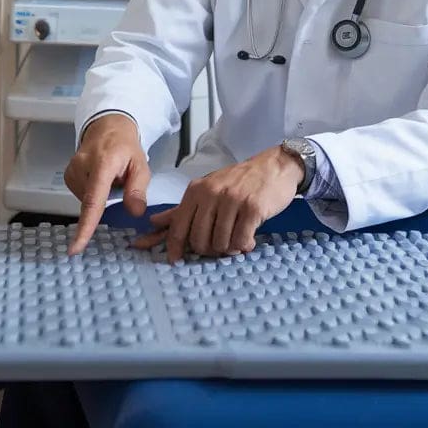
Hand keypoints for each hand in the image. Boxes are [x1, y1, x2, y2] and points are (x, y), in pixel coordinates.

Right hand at [65, 114, 149, 254]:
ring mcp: (71, 170)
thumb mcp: (141, 165)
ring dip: (101, 197)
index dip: (86, 226)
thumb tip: (135, 213)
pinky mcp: (67, 176)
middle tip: (121, 182)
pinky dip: (93, 193)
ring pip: (87, 201)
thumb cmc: (125, 147)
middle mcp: (81, 166)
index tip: (76, 247)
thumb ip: (138, 189)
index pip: (93, 200)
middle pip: (93, 202)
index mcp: (102, 164)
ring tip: (110, 178)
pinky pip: (82, 196)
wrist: (108, 127)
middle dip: (109, 200)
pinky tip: (100, 180)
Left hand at [131, 145, 303, 262]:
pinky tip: (248, 240)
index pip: (178, 226)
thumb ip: (182, 209)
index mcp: (196, 190)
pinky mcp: (253, 208)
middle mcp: (211, 194)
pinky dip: (244, 246)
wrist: (274, 166)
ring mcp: (232, 200)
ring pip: (220, 242)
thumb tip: (152, 222)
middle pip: (199, 239)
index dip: (175, 247)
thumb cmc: (238, 182)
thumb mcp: (207, 190)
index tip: (175, 261)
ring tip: (236, 241)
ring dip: (229, 249)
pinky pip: (241, 240)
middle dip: (208, 250)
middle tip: (220, 247)